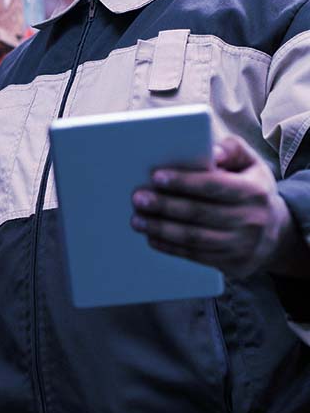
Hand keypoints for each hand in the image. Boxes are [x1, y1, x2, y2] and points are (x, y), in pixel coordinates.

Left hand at [131, 134, 302, 279]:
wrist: (276, 233)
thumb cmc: (252, 189)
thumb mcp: (251, 164)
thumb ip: (232, 149)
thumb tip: (211, 151)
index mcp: (253, 191)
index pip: (214, 186)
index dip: (184, 182)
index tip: (156, 177)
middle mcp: (250, 219)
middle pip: (199, 213)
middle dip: (165, 206)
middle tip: (138, 198)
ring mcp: (242, 245)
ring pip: (194, 238)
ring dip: (161, 229)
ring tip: (137, 220)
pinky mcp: (233, 263)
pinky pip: (196, 256)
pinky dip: (170, 248)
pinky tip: (152, 238)